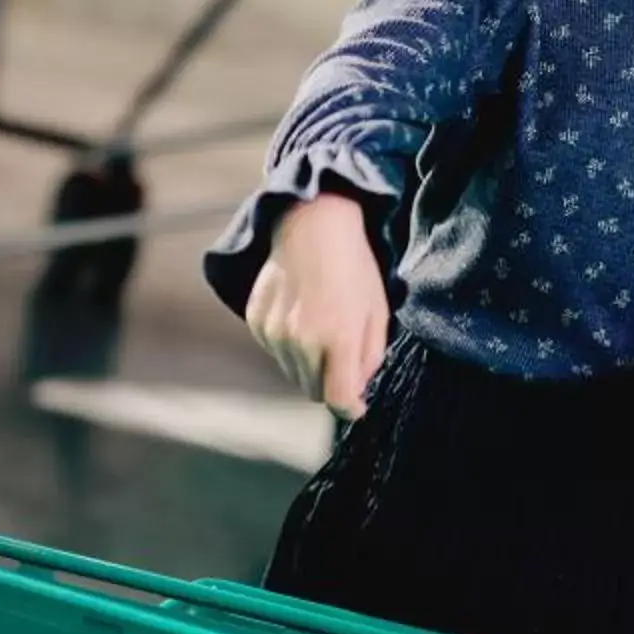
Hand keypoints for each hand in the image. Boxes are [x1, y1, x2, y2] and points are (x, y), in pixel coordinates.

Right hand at [247, 195, 387, 419]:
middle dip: (331, 383)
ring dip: (309, 364)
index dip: (350, 408)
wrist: (312, 225)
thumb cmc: (353, 267)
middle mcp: (300, 341)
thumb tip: (358, 390)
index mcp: (337, 338)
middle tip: (344, 357)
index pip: (338, 399)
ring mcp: (273, 333)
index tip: (357, 407)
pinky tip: (302, 314)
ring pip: (292, 372)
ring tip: (323, 327)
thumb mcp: (378, 310)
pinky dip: (289, 345)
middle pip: (313, 390)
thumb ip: (371, 356)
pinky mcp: (255, 322)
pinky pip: (275, 350)